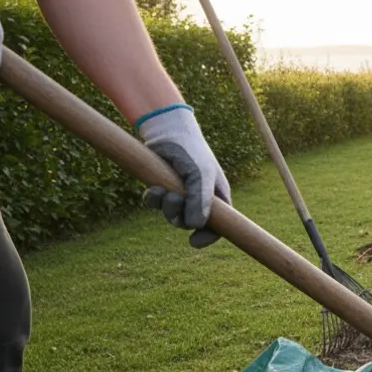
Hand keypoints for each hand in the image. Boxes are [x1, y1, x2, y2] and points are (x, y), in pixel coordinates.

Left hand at [136, 105, 231, 247]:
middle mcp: (199, 197)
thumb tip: (195, 226)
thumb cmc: (191, 151)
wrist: (168, 130)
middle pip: (190, 223)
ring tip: (161, 190)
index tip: (195, 241)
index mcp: (216, 196)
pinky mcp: (162, 187)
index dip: (209, 235)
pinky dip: (152, 199)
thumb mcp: (200, 175)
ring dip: (165, 206)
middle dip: (179, 216)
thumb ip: (200, 201)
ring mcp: (180, 193)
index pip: (219, 225)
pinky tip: (152, 189)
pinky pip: (155, 205)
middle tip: (174, 199)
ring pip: (171, 215)